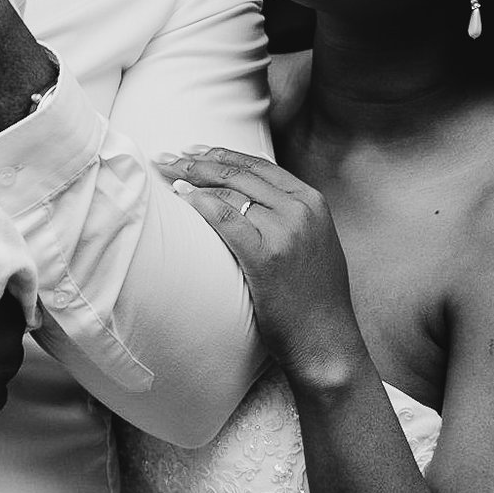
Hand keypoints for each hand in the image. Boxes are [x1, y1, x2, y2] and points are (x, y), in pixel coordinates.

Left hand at [156, 146, 372, 387]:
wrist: (326, 341)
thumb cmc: (314, 299)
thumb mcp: (315, 242)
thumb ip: (292, 214)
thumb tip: (257, 194)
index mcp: (312, 201)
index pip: (258, 165)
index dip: (221, 154)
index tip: (194, 151)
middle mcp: (300, 209)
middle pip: (239, 173)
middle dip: (198, 161)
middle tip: (168, 158)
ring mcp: (285, 231)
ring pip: (229, 191)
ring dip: (192, 179)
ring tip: (167, 175)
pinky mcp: (266, 256)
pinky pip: (224, 218)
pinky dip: (200, 204)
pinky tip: (181, 197)